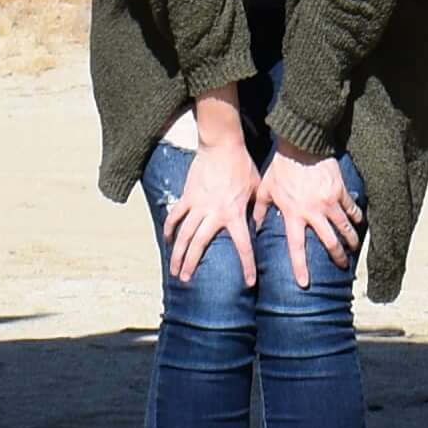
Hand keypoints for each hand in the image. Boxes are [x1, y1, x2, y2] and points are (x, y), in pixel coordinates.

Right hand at [158, 120, 264, 279]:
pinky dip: (170, 228)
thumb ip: (257, 209)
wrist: (222, 145)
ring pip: (183, 234)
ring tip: (173, 269)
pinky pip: (175, 215)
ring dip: (177, 254)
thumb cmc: (242, 165)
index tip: (249, 282)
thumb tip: (260, 225)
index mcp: (234, 214)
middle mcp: (214, 213)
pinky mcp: (187, 196)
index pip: (243, 246)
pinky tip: (167, 240)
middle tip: (185, 280)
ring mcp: (198, 205)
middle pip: (198, 245)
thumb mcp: (256, 188)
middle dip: (191, 264)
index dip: (247, 266)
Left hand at [262, 150, 361, 269]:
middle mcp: (314, 213)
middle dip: (338, 257)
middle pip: (330, 242)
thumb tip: (256, 226)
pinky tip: (360, 224)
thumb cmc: (281, 167)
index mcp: (294, 215)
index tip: (305, 284)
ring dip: (351, 241)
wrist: (301, 144)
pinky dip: (357, 217)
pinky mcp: (340, 191)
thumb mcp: (266, 188)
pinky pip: (351, 208)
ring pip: (345, 228)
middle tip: (343, 267)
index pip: (297, 248)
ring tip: (354, 249)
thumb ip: (262, 209)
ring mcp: (330, 202)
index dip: (301, 267)